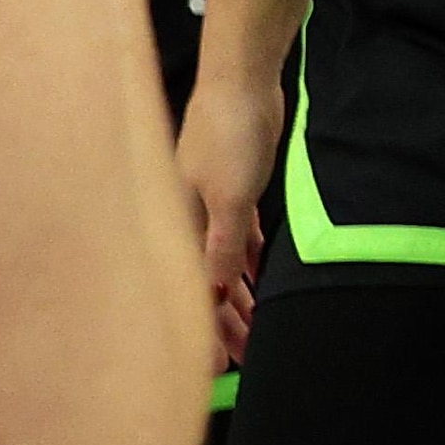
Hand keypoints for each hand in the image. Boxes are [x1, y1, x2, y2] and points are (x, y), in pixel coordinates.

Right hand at [181, 67, 283, 368]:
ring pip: (226, 265)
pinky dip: (251, 264)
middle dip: (225, 320)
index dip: (204, 326)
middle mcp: (192, 220)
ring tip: (258, 330)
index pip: (191, 288)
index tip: (219, 363)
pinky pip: (242, 239)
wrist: (243, 81)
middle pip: (208, 282)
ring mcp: (215, 206)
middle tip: (249, 356)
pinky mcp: (238, 191)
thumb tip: (214, 292)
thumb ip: (222, 244)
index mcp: (181, 224)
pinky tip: (263, 285)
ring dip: (241, 297)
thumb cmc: (230, 132)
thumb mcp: (229, 194)